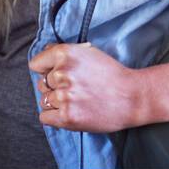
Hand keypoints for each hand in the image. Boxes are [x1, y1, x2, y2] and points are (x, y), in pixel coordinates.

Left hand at [28, 42, 146, 133]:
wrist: (132, 97)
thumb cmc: (111, 74)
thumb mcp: (88, 52)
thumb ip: (63, 52)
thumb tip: (44, 50)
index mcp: (64, 54)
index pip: (36, 65)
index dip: (46, 71)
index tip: (57, 75)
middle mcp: (61, 74)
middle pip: (41, 84)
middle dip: (53, 88)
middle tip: (74, 90)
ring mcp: (64, 96)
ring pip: (44, 101)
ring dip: (55, 103)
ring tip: (76, 102)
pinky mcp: (67, 117)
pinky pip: (45, 117)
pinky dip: (53, 117)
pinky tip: (69, 113)